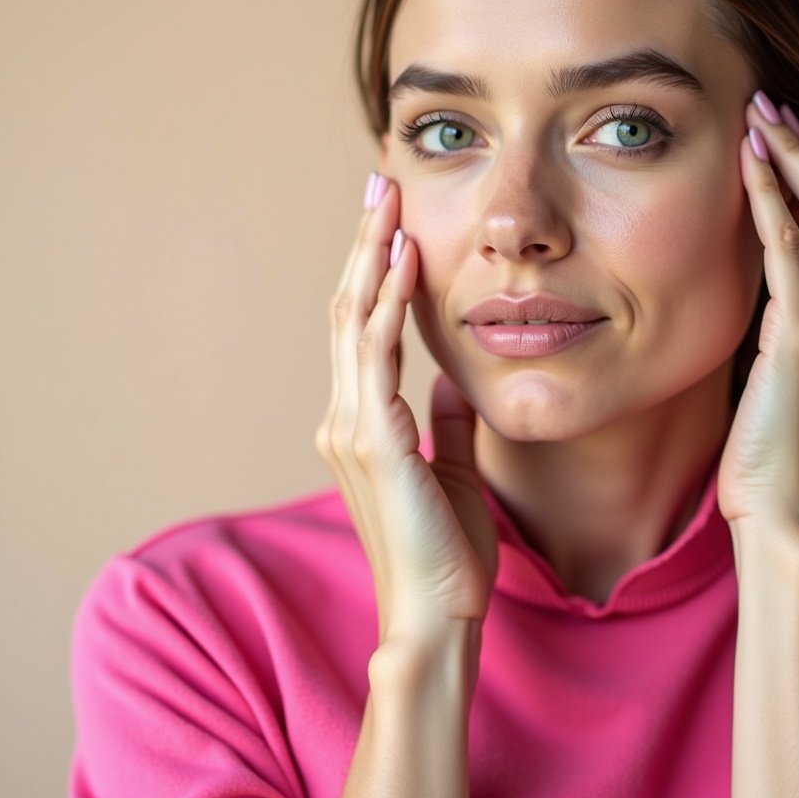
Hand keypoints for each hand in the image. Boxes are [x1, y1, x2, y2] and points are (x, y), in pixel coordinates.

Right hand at [314, 173, 497, 643]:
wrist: (435, 614)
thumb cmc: (446, 553)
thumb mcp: (452, 471)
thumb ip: (447, 425)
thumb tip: (452, 383)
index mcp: (364, 423)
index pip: (363, 329)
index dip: (374, 271)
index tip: (392, 221)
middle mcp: (346, 417)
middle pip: (349, 309)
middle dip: (364, 242)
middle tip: (379, 183)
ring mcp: (353, 427)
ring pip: (355, 320)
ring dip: (371, 254)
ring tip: (386, 199)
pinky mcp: (375, 441)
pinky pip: (378, 356)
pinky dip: (388, 303)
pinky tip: (403, 260)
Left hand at [718, 97, 798, 548]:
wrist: (788, 521)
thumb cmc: (777, 459)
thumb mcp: (791, 383)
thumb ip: (790, 330)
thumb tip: (770, 294)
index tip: (786, 133)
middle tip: (771, 103)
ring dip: (793, 156)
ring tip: (759, 112)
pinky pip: (791, 250)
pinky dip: (773, 199)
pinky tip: (749, 163)